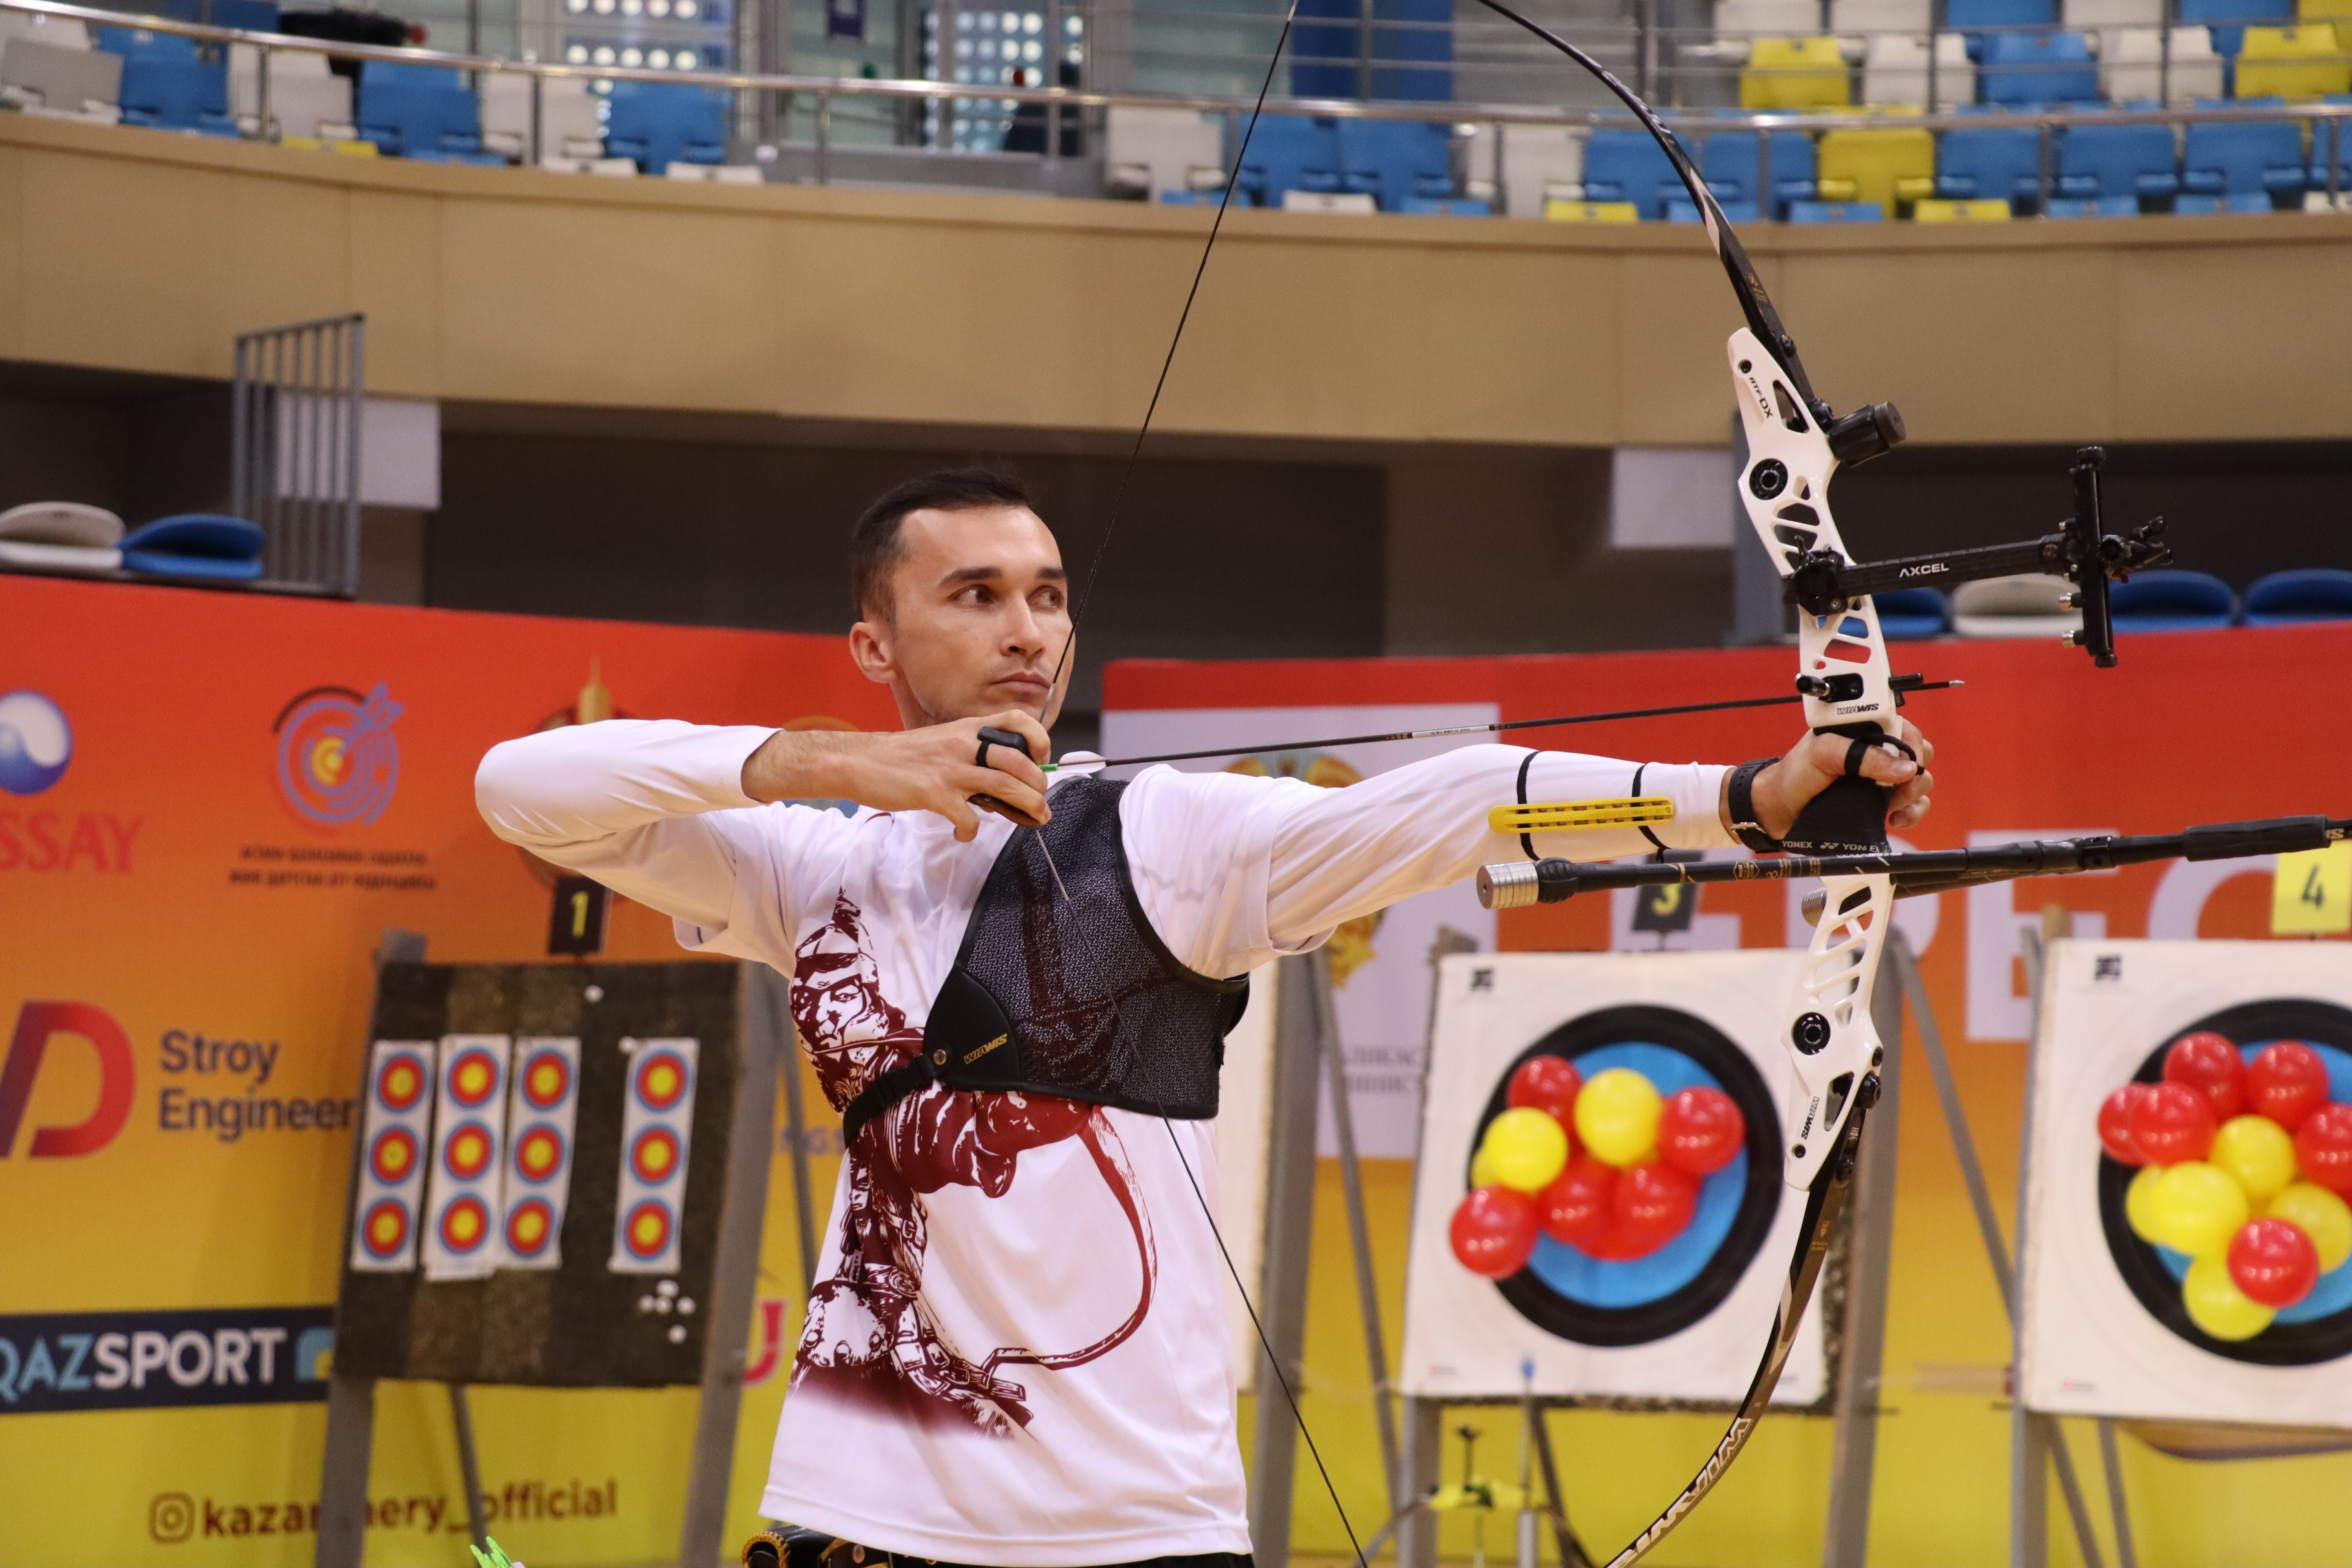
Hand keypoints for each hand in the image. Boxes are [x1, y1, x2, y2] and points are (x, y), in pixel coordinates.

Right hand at [742, 710, 1051, 841]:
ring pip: (1005, 786)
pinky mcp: (933, 793)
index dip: (1038, 738)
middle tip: (1041, 805)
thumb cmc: (902, 757)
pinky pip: (968, 817)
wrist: (859, 762)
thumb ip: (971, 754)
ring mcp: (949, 768)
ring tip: (1031, 820)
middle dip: (1039, 787)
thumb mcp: (942, 743)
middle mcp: (963, 744)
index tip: (1042, 758)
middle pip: (1019, 762)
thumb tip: (1002, 782)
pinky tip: (962, 833)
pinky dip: (971, 830)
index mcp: (967, 729)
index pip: (1016, 720)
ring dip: (1027, 807)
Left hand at [1735, 717, 1934, 840]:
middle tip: (1895, 787)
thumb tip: (1904, 768)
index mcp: (1866, 732)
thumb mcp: (1823, 753)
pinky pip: (1915, 805)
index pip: (1906, 730)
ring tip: (1888, 805)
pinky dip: (1913, 813)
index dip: (1911, 746)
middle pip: (1920, 756)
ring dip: (1911, 795)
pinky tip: (1894, 820)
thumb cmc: (1795, 774)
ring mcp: (1881, 779)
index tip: (1905, 763)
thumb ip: (1862, 755)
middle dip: (1914, 773)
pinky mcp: (1881, 803)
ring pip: (1920, 781)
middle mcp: (1877, 753)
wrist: (1778, 809)